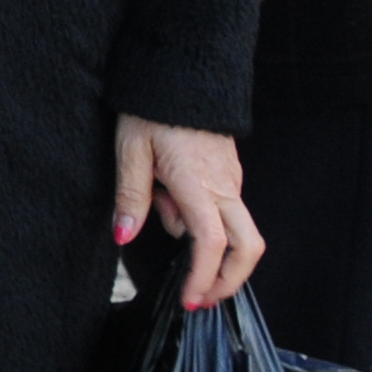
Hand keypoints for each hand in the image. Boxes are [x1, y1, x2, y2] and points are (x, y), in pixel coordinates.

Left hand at [116, 118, 262, 310]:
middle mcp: (224, 185)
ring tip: (160, 205)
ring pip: (232, 227)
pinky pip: (224, 208)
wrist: (182, 70)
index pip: (212, 245)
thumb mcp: (131, 150)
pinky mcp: (230, 172)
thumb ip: (130, 197)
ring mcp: (232, 178)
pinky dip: (203, 217)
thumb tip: (125, 236)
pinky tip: (170, 193)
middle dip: (229, 279)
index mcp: (198, 183)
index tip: (190, 301)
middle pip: (247, 247)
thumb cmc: (152, 106)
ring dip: (203, 239)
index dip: (204, 279)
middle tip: (199, 296)